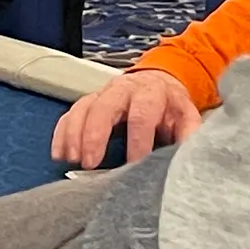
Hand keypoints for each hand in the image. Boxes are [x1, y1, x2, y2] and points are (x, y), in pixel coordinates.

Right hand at [50, 69, 200, 168]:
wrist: (158, 82)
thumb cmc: (171, 106)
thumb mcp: (188, 117)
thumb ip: (189, 135)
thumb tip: (191, 157)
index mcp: (151, 92)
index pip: (141, 115)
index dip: (137, 140)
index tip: (134, 166)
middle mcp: (123, 89)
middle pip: (104, 107)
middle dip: (95, 135)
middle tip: (89, 163)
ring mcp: (103, 93)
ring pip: (83, 109)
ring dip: (74, 135)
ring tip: (71, 160)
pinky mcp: (89, 101)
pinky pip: (70, 114)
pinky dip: (62, 133)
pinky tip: (58, 153)